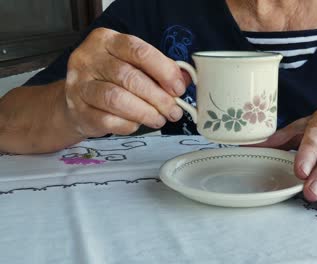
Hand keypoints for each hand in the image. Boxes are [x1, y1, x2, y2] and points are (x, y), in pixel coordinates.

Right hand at [64, 28, 190, 137]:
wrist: (77, 100)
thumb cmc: (112, 80)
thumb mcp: (134, 66)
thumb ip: (159, 70)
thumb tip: (185, 79)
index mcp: (106, 40)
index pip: (138, 50)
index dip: (163, 70)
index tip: (178, 88)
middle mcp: (88, 58)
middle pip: (128, 77)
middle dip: (157, 97)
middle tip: (173, 110)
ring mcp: (79, 84)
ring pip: (116, 99)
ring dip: (145, 113)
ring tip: (159, 119)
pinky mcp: (77, 110)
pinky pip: (107, 120)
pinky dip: (128, 125)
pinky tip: (137, 124)